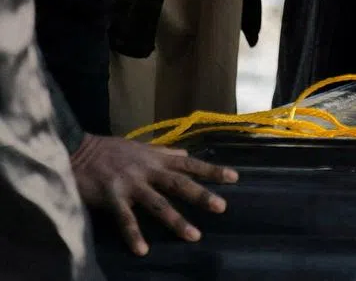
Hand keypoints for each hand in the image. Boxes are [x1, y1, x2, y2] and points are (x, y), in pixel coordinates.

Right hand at [70, 134, 236, 256]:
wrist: (79, 151)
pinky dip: (134, 235)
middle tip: (222, 207)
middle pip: (180, 183)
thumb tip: (186, 153)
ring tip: (194, 236)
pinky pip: (126, 219)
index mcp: (157, 158)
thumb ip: (164, 152)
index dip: (212, 170)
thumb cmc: (111, 150)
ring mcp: (131, 183)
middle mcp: (148, 169)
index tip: (234, 178)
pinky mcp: (112, 197)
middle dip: (202, 195)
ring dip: (176, 221)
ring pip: (159, 203)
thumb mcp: (141, 146)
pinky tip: (143, 250)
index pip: (190, 163)